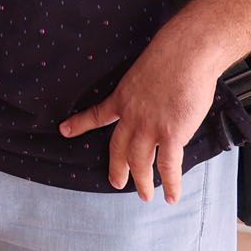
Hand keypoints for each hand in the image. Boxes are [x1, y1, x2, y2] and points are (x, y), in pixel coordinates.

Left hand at [58, 37, 220, 202]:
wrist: (185, 54)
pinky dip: (170, 184)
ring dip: (142, 182)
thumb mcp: (145, 70)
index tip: (64, 130)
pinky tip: (171, 196)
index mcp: (123, 97)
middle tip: (116, 182)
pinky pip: (168, 166)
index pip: (98, 114)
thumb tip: (157, 93)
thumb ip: (146, 89)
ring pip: (140, 162)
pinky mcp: (171, 134)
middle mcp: (131, 116)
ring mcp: (150, 127)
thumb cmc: (171, 55)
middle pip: (118, 148)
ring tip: (144, 196)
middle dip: (117, 168)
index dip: (81, 123)